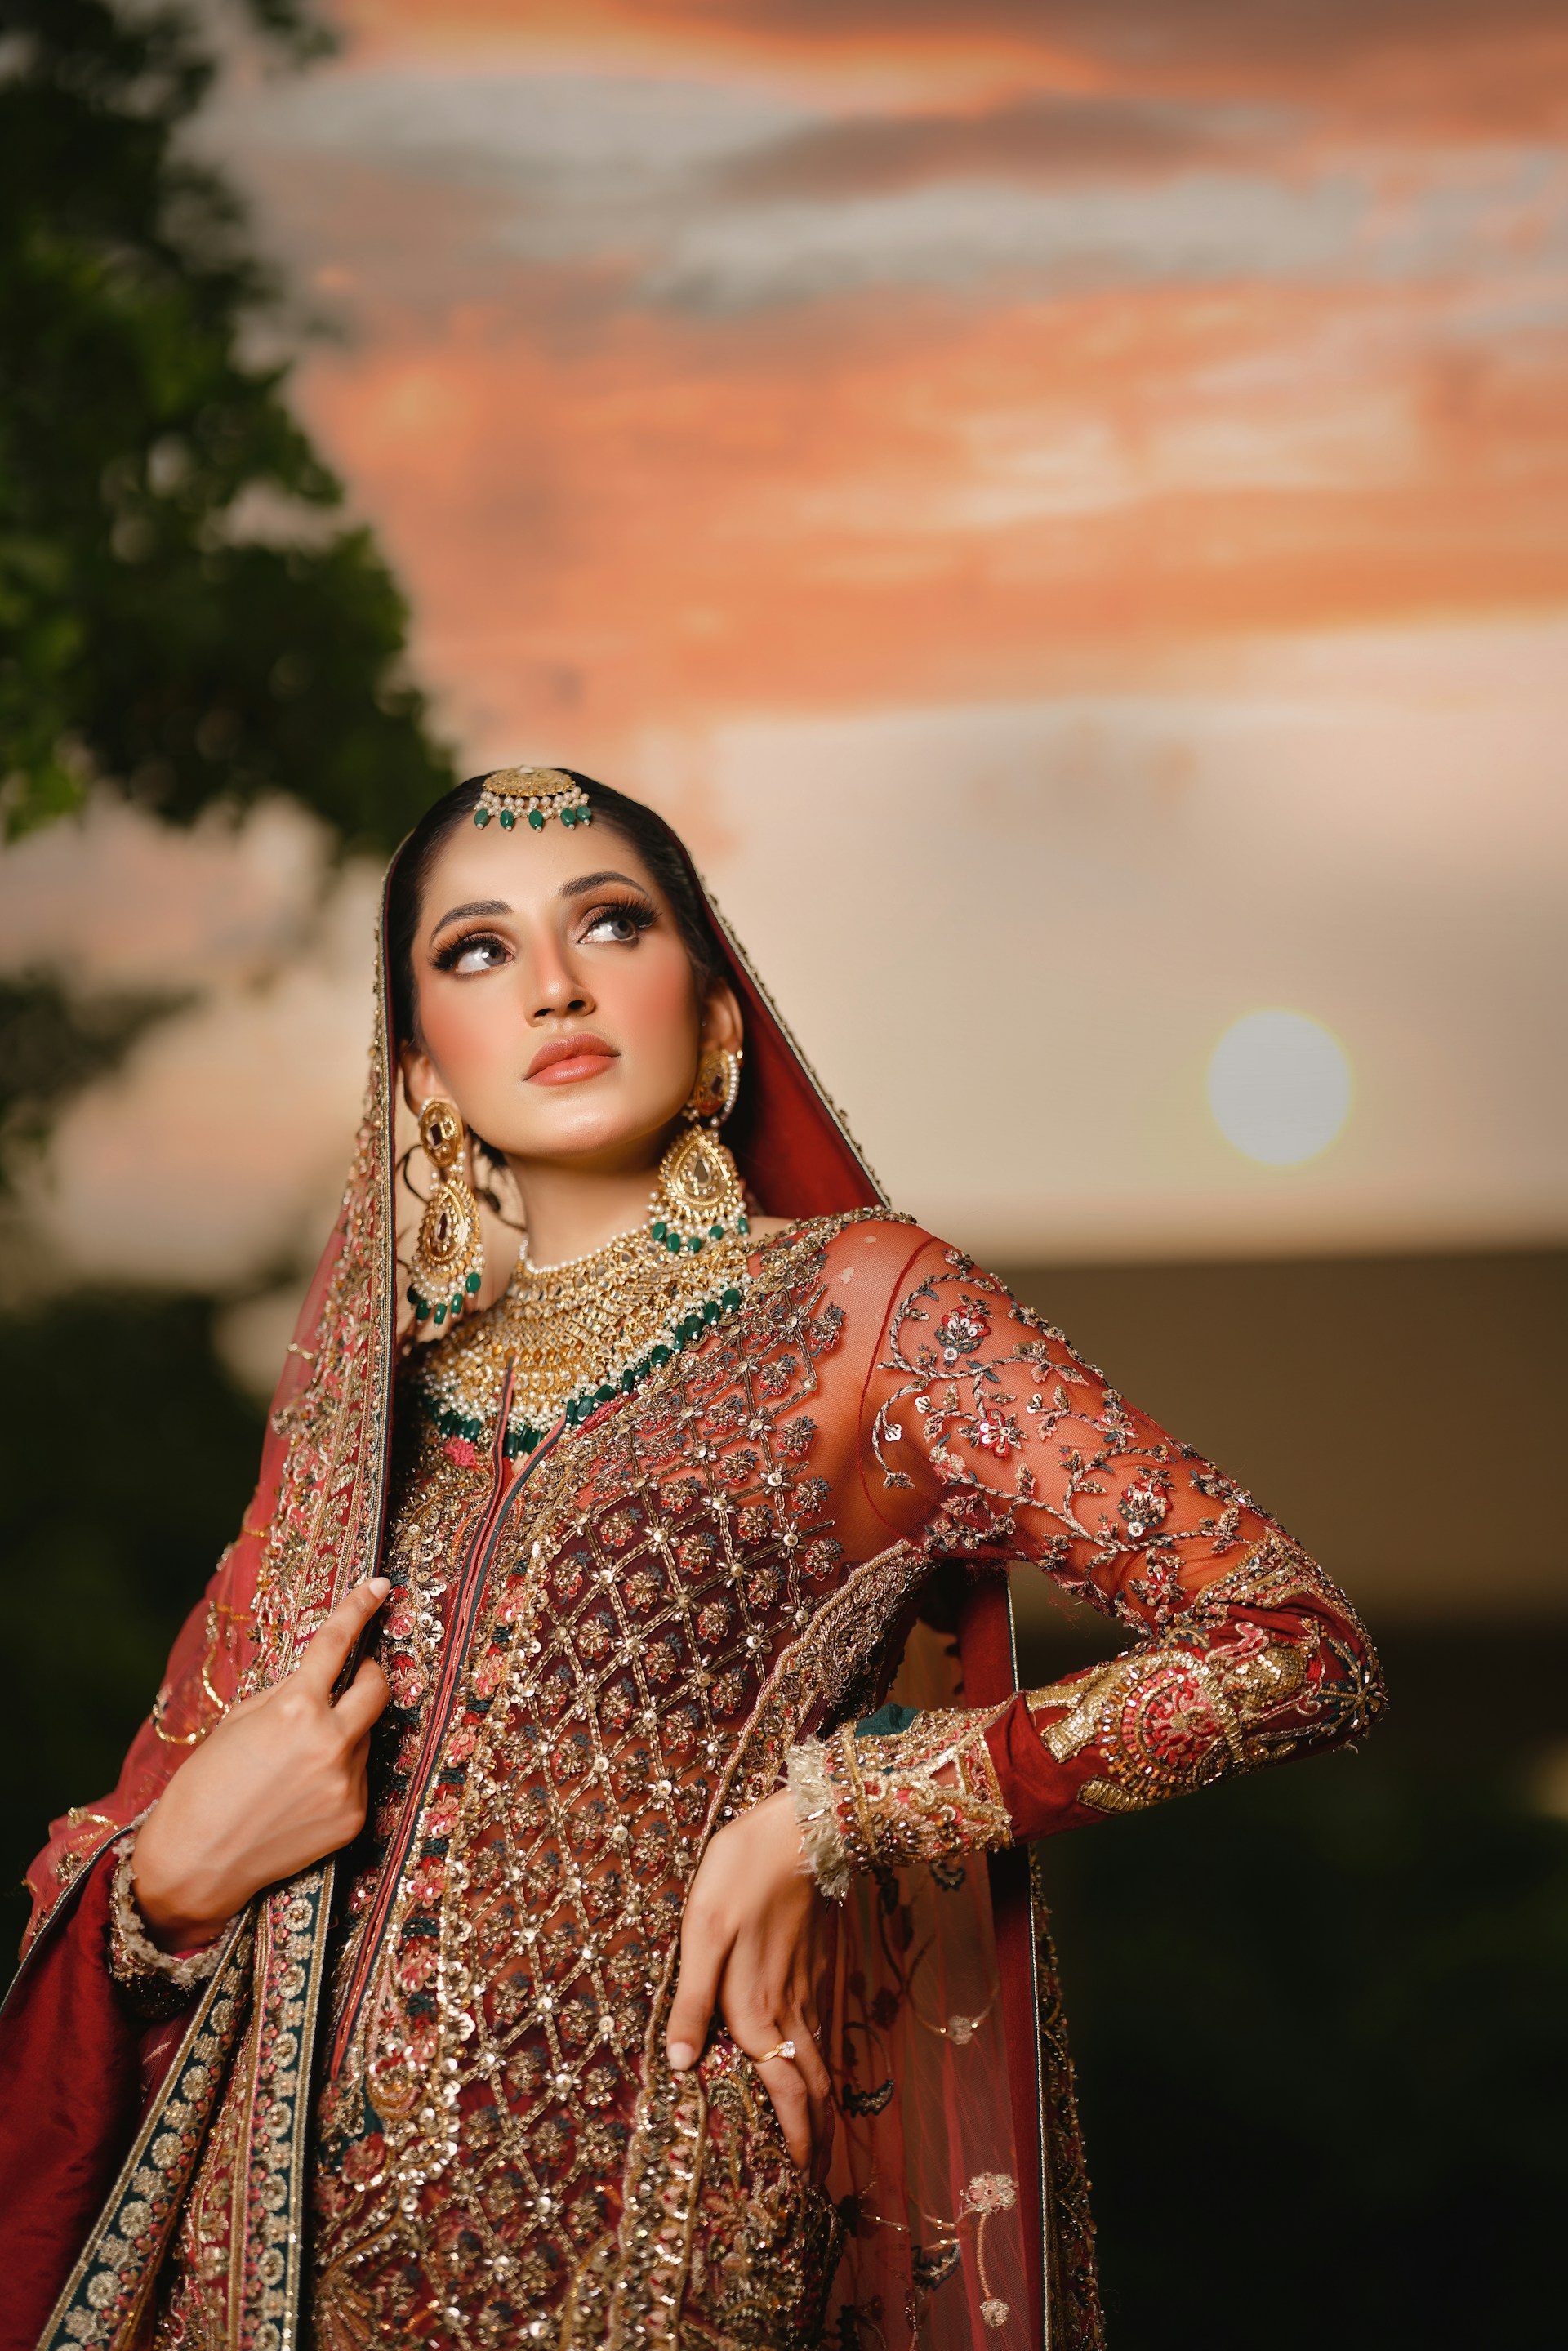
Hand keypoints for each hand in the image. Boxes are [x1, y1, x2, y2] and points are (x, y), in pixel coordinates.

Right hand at [133, 1578, 391, 1948]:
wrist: (194, 1864)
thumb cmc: (204, 1786)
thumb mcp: (237, 1722)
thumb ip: (285, 1694)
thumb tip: (320, 1676)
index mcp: (295, 1708)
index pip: (336, 1644)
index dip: (359, 1608)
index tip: (380, 1586)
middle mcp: (330, 1741)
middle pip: (377, 1689)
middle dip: (371, 1674)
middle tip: (353, 1676)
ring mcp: (346, 1782)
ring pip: (363, 1738)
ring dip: (342, 1735)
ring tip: (294, 1765)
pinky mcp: (354, 1816)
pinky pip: (357, 1779)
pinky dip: (336, 1776)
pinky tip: (299, 1797)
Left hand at [666, 1786, 835, 2175]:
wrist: (802, 1827)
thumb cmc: (742, 1874)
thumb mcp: (701, 1930)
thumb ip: (692, 2000)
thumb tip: (676, 2066)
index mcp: (755, 2007)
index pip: (784, 2092)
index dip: (796, 2138)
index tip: (800, 2180)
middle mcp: (785, 2007)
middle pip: (812, 2086)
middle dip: (817, 2134)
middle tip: (817, 2174)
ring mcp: (803, 1986)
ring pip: (819, 2059)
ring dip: (821, 2102)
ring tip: (819, 2134)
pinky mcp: (811, 1965)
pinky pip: (818, 2029)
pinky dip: (820, 2062)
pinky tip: (812, 2063)